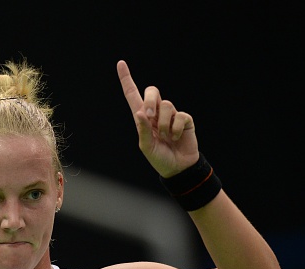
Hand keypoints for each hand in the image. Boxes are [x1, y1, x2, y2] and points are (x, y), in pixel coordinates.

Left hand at [117, 60, 198, 176]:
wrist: (178, 168)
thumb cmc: (159, 158)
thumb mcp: (147, 147)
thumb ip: (144, 131)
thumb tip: (140, 112)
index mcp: (143, 118)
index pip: (132, 95)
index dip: (127, 79)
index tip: (120, 63)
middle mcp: (156, 113)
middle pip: (152, 91)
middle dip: (150, 100)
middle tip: (150, 115)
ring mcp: (171, 115)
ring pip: (167, 104)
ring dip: (165, 123)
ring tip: (166, 137)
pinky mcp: (184, 120)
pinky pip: (180, 115)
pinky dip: (175, 128)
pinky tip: (176, 138)